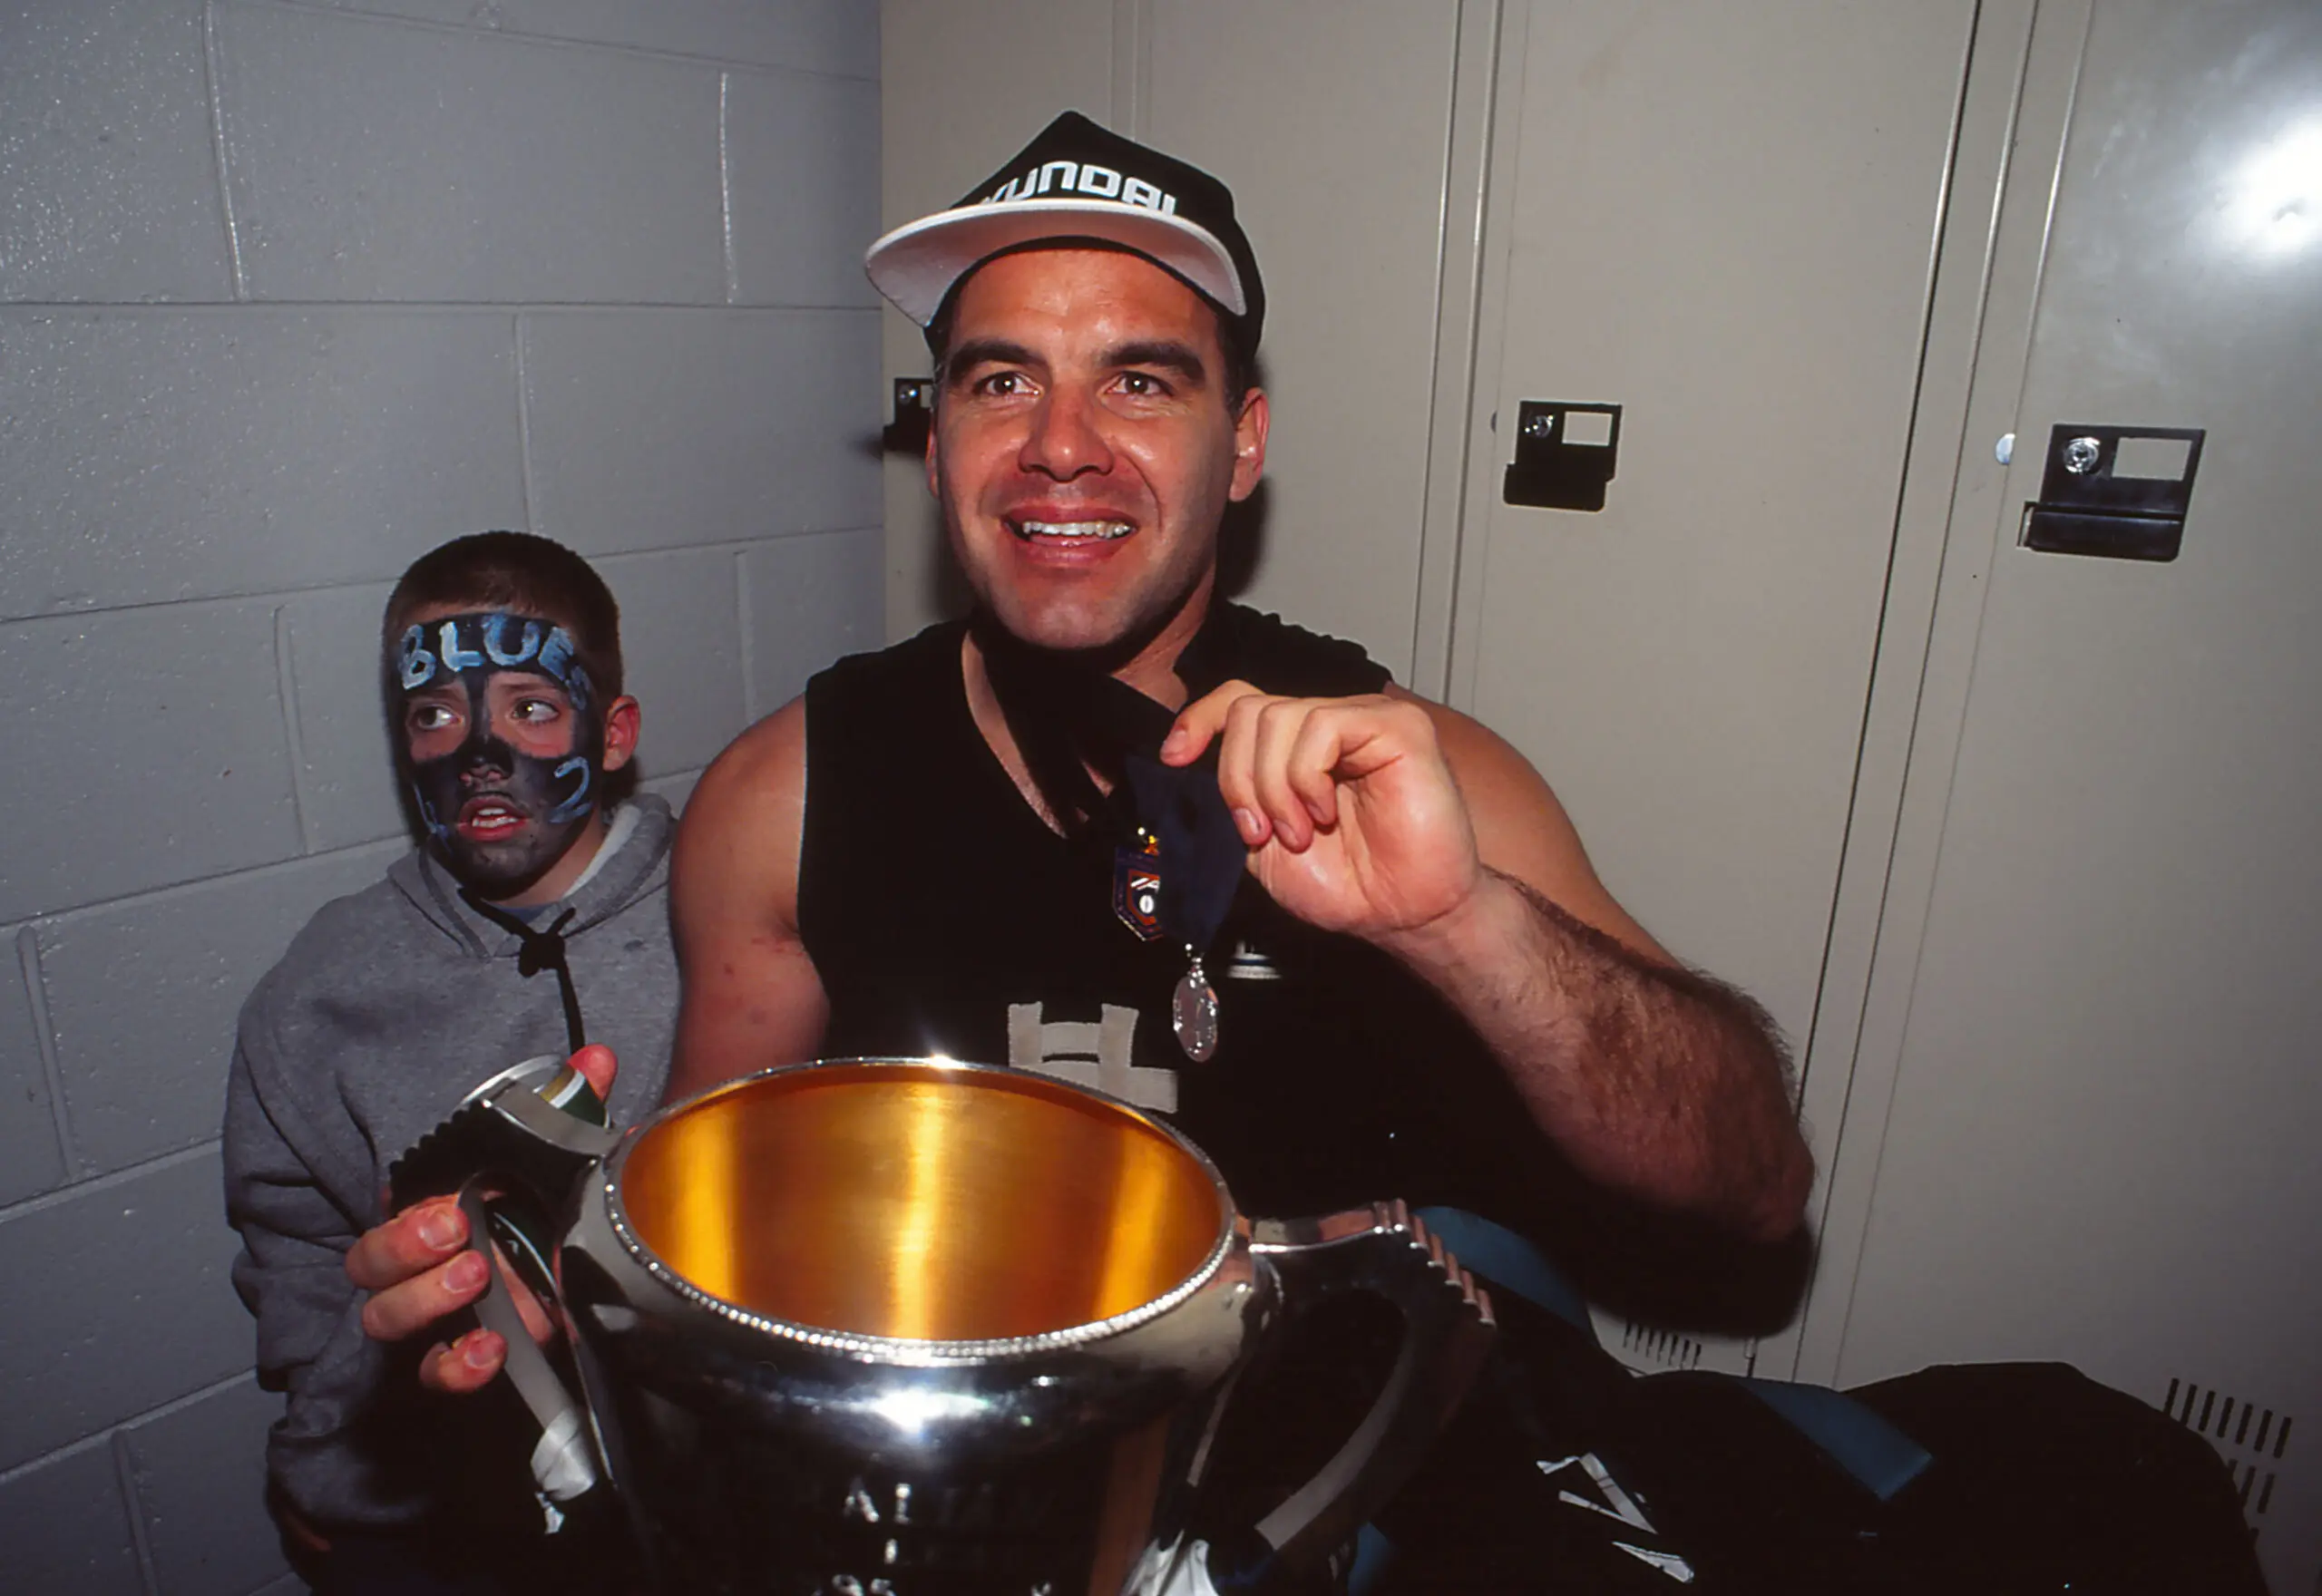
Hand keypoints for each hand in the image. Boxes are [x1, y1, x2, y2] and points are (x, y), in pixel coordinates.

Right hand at [345, 1044, 616, 1392]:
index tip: (449, 1203)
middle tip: (458, 1233)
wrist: (577, 1267)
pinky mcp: (461, 1354)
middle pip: (369, 1265)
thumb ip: (573, 1107)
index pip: (391, 1210)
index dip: (406, 1215)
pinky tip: (490, 1350)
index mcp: (433, 1208)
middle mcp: (422, 1262)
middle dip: (402, 1250)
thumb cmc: (546, 1205)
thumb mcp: (561, 1156)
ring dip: (423, 1301)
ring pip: (385, 1319)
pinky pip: (431, 1372)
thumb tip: (597, 1059)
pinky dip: (453, 1366)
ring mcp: (436, 1311)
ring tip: (476, 1279)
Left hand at [1161, 685, 1483, 943]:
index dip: (1199, 721)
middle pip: (1249, 711)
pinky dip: (1307, 777)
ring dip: (1273, 787)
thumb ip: (1233, 797)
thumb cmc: (1347, 885)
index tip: (1174, 758)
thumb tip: (1187, 761)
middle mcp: (1329, 725)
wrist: (1401, 916)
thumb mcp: (1260, 843)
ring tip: (1300, 832)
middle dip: (1238, 778)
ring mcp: (1364, 720)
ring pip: (1278, 717)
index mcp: (1296, 748)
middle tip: (1261, 830)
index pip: (1239, 701)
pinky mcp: (1398, 726)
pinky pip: (1323, 725)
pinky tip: (1324, 813)